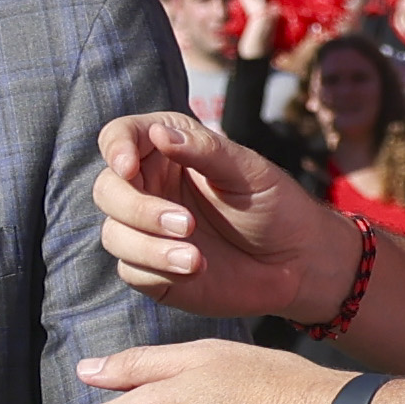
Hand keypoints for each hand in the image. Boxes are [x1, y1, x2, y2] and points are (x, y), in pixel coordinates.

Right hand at [93, 112, 356, 322]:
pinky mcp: (151, 270)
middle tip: (187, 224)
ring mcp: (146, 231)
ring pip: (114, 233)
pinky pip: (131, 269)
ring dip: (148, 245)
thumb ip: (203, 150)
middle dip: (138, 208)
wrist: (297, 263)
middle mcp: (150, 188)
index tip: (127, 167)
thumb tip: (158, 133)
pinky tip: (195, 269)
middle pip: (107, 189)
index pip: (121, 137)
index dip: (115, 148)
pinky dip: (158, 269)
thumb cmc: (275, 206)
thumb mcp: (247, 170)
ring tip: (195, 258)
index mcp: (168, 152)